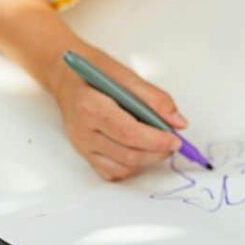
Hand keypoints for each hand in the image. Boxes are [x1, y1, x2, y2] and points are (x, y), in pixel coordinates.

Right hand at [48, 45, 185, 180]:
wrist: (65, 76)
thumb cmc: (95, 72)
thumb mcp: (126, 74)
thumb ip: (155, 99)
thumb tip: (179, 122)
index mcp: (91, 107)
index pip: (129, 133)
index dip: (157, 140)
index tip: (176, 138)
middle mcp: (83, 131)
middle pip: (127, 154)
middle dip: (157, 152)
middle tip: (174, 143)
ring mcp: (82, 146)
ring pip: (122, 167)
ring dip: (147, 161)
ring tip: (159, 145)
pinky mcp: (85, 154)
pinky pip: (112, 172)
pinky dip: (132, 166)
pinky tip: (140, 150)